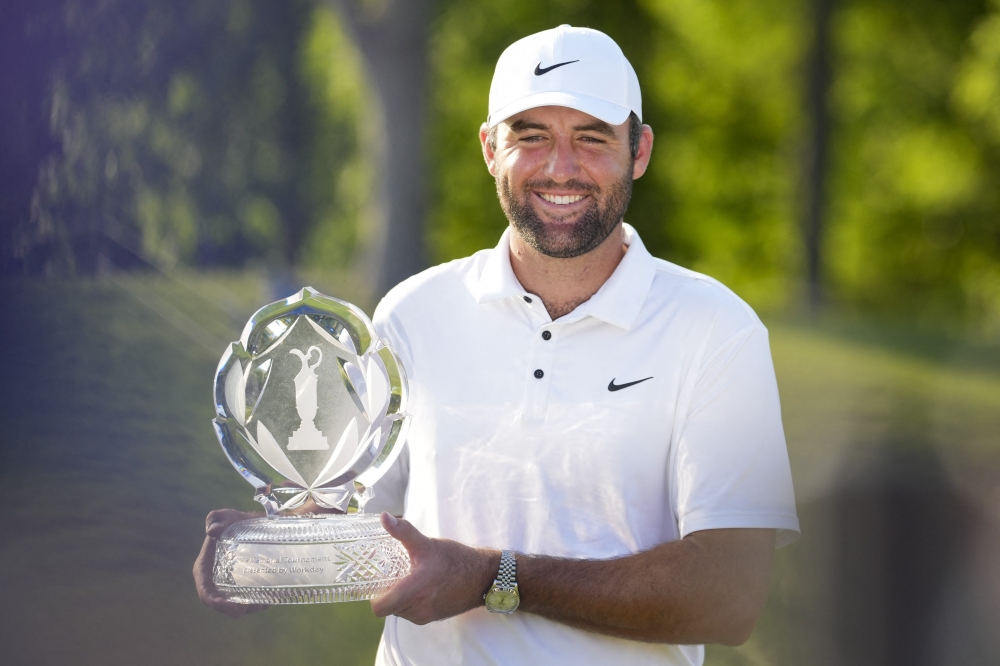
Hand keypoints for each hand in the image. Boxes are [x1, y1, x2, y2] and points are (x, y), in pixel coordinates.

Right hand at [193, 508, 267, 617]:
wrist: (253, 523)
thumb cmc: (233, 520)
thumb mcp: (224, 516)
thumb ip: (215, 519)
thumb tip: (213, 531)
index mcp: (204, 570)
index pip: (206, 593)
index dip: (217, 604)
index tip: (232, 607)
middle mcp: (216, 582)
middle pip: (223, 605)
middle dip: (237, 610)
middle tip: (254, 606)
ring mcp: (230, 585)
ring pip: (238, 606)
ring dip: (250, 609)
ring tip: (264, 603)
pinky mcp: (245, 585)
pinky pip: (250, 600)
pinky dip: (259, 603)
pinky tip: (270, 599)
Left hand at [370, 513, 498, 624]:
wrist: (482, 576)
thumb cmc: (455, 559)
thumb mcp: (427, 544)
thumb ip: (403, 531)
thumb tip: (384, 517)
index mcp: (414, 590)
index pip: (379, 607)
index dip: (373, 596)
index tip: (376, 581)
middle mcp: (418, 608)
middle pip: (389, 607)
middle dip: (388, 593)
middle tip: (392, 575)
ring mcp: (425, 616)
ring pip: (400, 611)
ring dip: (400, 598)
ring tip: (407, 579)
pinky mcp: (433, 618)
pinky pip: (412, 613)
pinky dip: (411, 602)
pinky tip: (420, 587)